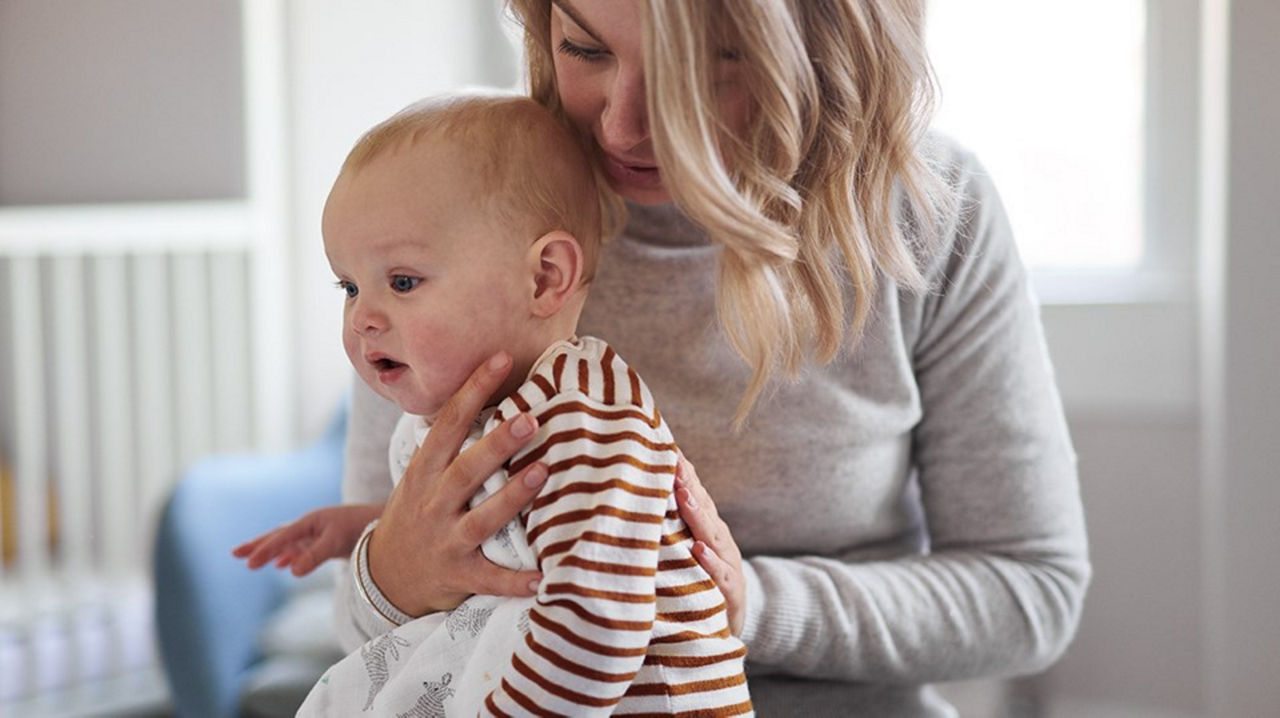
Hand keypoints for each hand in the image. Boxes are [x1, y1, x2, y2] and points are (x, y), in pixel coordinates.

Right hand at [233, 503, 382, 575]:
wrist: (384, 524)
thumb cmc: (362, 529)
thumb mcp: (337, 542)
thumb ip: (314, 556)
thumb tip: (290, 572)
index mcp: (312, 521)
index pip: (282, 537)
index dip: (265, 550)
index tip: (248, 563)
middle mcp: (312, 525)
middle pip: (279, 536)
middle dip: (258, 545)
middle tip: (235, 554)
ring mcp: (318, 533)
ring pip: (288, 543)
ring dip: (270, 551)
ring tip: (251, 561)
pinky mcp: (326, 541)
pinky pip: (300, 549)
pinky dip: (288, 556)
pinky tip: (282, 565)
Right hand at [367, 352, 547, 616]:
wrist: (385, 576)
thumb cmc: (418, 512)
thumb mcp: (422, 475)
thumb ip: (453, 444)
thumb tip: (494, 394)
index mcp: (425, 471)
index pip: (449, 423)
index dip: (473, 389)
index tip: (501, 358)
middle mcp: (433, 503)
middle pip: (466, 469)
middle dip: (499, 444)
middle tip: (531, 418)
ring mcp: (445, 540)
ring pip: (481, 518)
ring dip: (513, 496)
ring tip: (543, 472)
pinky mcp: (459, 575)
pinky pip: (490, 578)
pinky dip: (514, 580)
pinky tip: (542, 576)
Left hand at [674, 450, 745, 636]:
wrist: (725, 630)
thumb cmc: (697, 586)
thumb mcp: (683, 554)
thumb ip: (668, 528)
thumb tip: (635, 497)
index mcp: (707, 531)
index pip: (695, 496)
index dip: (683, 474)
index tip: (666, 450)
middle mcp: (719, 543)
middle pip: (704, 510)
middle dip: (689, 485)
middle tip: (673, 462)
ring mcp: (728, 567)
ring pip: (713, 537)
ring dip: (699, 516)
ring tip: (685, 496)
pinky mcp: (731, 595)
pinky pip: (720, 577)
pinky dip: (711, 563)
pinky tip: (699, 550)